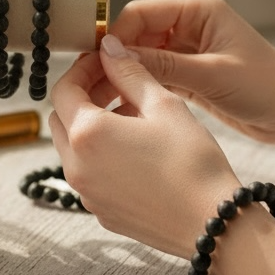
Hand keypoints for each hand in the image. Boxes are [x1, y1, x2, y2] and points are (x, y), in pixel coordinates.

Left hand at [49, 35, 241, 257]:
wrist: (213, 225)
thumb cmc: (193, 164)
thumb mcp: (163, 105)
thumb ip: (130, 72)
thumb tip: (109, 49)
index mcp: (86, 135)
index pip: (64, 89)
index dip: (83, 69)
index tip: (104, 61)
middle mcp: (76, 166)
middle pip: (61, 119)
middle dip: (83, 96)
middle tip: (116, 85)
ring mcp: (86, 193)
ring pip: (73, 148)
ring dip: (91, 126)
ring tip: (133, 116)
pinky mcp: (101, 211)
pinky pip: (89, 174)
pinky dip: (101, 155)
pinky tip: (136, 150)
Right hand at [107, 0, 274, 147]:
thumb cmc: (268, 87)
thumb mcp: (210, 75)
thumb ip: (161, 63)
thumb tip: (115, 53)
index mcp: (198, 10)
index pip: (140, 13)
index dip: (115, 36)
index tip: (96, 61)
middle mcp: (190, 25)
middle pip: (136, 35)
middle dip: (115, 59)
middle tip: (93, 84)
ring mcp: (188, 50)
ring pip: (141, 58)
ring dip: (125, 76)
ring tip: (103, 99)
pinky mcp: (188, 75)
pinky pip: (153, 77)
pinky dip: (139, 89)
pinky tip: (124, 106)